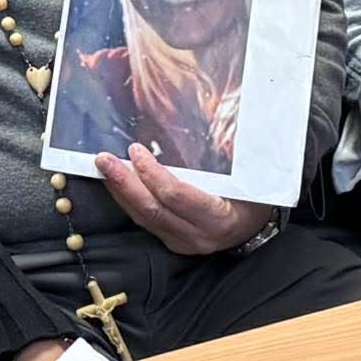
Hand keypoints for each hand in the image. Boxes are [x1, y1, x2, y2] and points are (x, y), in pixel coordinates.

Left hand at [96, 143, 269, 254]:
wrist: (257, 230)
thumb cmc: (256, 197)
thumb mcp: (251, 178)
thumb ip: (229, 155)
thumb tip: (214, 118)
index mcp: (219, 217)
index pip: (177, 196)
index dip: (153, 174)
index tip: (137, 151)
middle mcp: (198, 235)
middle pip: (152, 209)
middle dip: (124, 183)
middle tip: (104, 159)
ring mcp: (183, 242)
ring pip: (144, 218)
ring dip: (121, 192)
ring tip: (104, 168)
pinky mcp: (173, 242)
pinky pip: (146, 222)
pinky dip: (129, 201)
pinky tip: (117, 184)